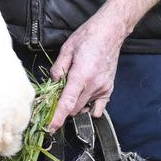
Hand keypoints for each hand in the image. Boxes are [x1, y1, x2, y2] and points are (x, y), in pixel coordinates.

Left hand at [47, 8, 125, 131]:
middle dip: (62, 106)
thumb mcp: (66, 49)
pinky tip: (83, 97)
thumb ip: (57, 69)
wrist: (110, 32)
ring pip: (84, 108)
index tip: (50, 128)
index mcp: (81, 76)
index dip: (57, 118)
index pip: (67, 104)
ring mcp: (103, 88)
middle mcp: (94, 86)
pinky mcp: (109, 89)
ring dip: (74, 105)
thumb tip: (53, 83)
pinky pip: (98, 107)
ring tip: (70, 91)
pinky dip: (89, 107)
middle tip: (56, 94)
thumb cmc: (88, 37)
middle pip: (73, 109)